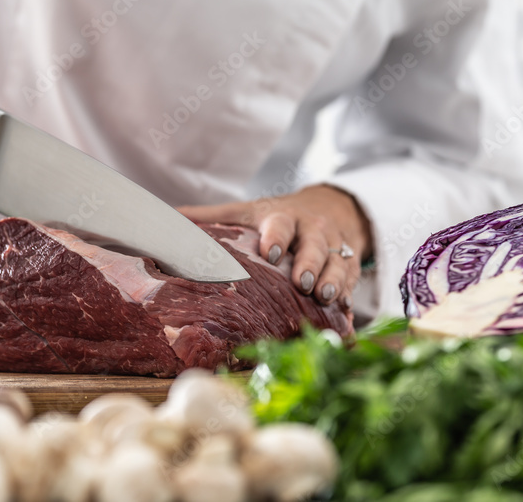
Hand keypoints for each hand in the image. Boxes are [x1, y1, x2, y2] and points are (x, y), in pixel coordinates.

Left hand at [178, 185, 372, 306]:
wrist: (331, 208)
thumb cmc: (278, 218)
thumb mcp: (248, 212)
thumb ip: (212, 217)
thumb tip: (167, 218)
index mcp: (284, 217)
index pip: (282, 225)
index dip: (277, 237)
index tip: (270, 252)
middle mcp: (313, 231)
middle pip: (316, 246)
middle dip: (310, 263)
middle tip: (302, 282)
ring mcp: (335, 250)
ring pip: (339, 264)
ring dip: (334, 281)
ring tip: (327, 298)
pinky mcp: (350, 268)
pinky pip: (354, 283)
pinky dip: (352, 299)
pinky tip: (347, 314)